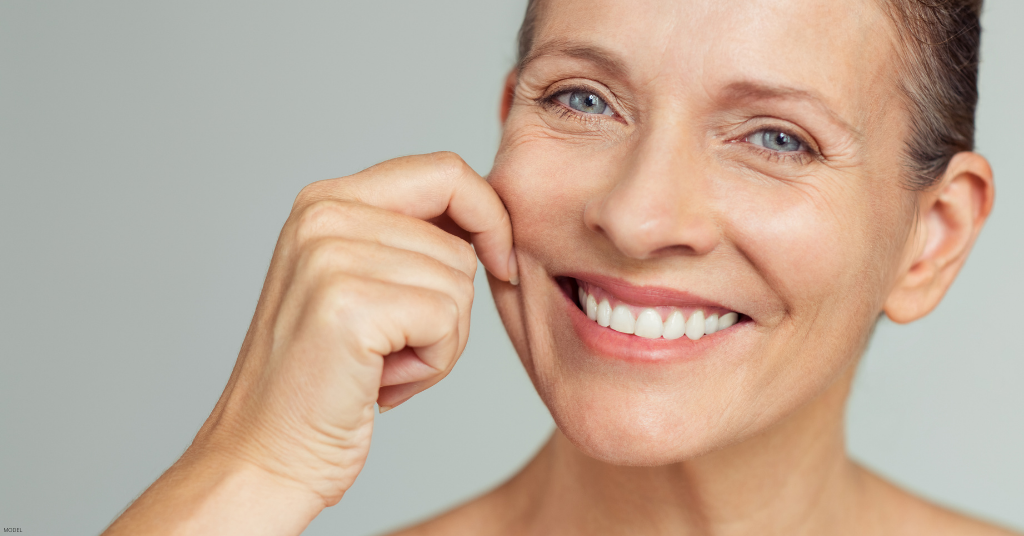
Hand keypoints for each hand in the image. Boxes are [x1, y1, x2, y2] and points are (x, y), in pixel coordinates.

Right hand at [192, 152, 514, 504]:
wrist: (266, 455)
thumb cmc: (326, 381)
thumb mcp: (361, 284)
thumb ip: (410, 238)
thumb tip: (489, 215)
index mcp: (326, 200)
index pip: (443, 171)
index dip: (488, 216)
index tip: (500, 263)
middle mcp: (323, 214)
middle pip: (458, 241)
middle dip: (450, 306)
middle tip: (396, 348)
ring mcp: (330, 255)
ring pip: (460, 284)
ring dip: (440, 342)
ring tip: (380, 366)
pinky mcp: (349, 304)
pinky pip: (448, 321)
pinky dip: (433, 364)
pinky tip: (381, 383)